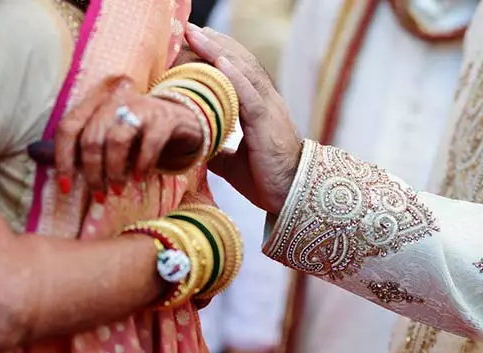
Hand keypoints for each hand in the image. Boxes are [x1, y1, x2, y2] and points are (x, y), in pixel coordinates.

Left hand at [54, 76, 202, 198]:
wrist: (178, 119)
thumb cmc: (133, 132)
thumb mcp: (103, 135)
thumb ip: (73, 145)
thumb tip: (32, 153)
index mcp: (92, 103)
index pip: (68, 128)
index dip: (63, 159)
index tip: (66, 188)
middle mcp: (113, 101)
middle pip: (92, 138)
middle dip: (92, 172)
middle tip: (99, 194)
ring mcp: (140, 107)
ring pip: (117, 140)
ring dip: (115, 171)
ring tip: (117, 189)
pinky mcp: (162, 118)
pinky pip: (149, 145)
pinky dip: (142, 166)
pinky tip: (139, 179)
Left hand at [186, 24, 301, 214]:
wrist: (291, 195)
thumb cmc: (265, 178)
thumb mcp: (232, 162)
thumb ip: (216, 149)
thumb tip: (195, 146)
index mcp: (258, 107)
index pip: (237, 72)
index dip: (217, 53)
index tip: (195, 40)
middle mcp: (266, 101)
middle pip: (240, 63)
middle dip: (215, 43)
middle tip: (191, 28)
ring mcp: (269, 109)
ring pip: (244, 72)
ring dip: (219, 51)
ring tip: (198, 35)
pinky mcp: (267, 123)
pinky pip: (250, 95)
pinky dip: (235, 76)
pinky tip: (219, 61)